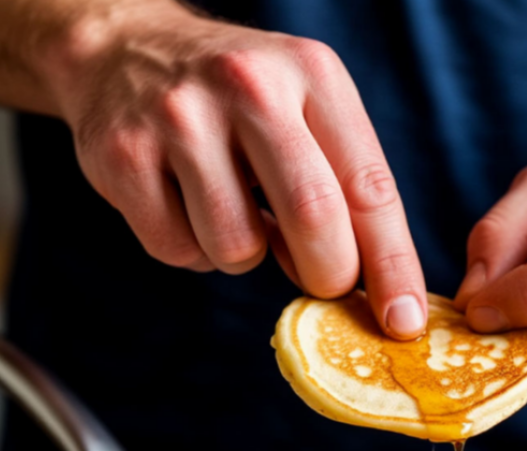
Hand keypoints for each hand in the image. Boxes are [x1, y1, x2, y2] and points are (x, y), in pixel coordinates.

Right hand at [48, 3, 425, 337]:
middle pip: (314, 218)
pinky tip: (185, 205)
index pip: (370, 188)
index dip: (392, 265)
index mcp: (313, 76)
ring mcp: (180, 117)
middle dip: (327, 276)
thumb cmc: (238, 103)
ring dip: (245, 255)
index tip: (403, 322)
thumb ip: (340, 193)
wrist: (125, 51)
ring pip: (239, 248)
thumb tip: (359, 288)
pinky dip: (193, 250)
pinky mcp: (123, 155)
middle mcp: (249, 86)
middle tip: (322, 280)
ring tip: (231, 209)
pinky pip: (180, 251)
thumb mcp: (306, 115)